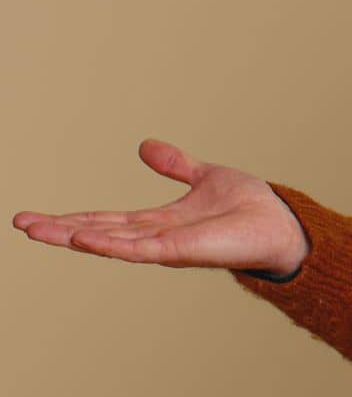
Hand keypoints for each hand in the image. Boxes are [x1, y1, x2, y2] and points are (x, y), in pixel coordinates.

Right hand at [12, 138, 309, 275]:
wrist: (280, 223)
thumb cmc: (249, 207)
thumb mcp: (205, 176)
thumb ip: (175, 165)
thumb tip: (144, 146)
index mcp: (159, 221)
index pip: (106, 219)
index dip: (71, 219)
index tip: (35, 217)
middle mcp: (156, 237)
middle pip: (98, 232)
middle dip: (60, 230)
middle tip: (21, 223)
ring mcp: (166, 246)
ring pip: (110, 242)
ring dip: (73, 236)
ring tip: (37, 230)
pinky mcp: (181, 250)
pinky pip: (140, 250)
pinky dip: (111, 245)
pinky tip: (84, 239)